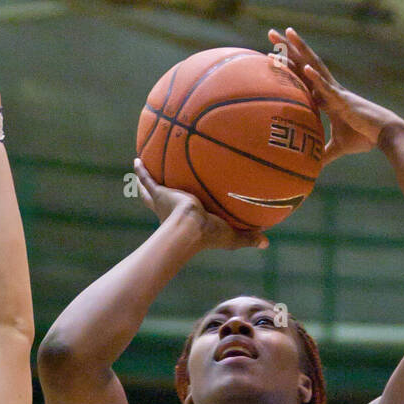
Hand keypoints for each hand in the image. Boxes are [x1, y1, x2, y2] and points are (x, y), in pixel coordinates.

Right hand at [132, 159, 267, 249]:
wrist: (191, 229)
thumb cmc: (209, 235)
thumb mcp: (231, 236)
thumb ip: (248, 237)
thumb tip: (267, 243)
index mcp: (185, 218)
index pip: (184, 214)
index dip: (183, 210)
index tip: (180, 205)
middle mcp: (171, 209)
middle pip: (159, 200)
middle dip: (155, 194)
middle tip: (153, 184)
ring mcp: (164, 200)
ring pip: (151, 188)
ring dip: (146, 178)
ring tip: (142, 164)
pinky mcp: (160, 193)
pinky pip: (148, 179)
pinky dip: (141, 171)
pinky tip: (137, 159)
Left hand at [268, 27, 403, 162]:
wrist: (384, 135)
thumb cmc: (364, 137)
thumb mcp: (339, 147)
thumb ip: (325, 153)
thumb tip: (313, 166)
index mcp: (326, 97)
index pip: (303, 77)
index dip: (288, 65)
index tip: (271, 54)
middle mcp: (329, 89)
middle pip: (305, 63)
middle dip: (288, 47)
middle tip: (271, 32)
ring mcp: (336, 92)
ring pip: (315, 66)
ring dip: (301, 50)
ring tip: (287, 33)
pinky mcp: (344, 101)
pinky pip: (328, 88)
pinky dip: (316, 78)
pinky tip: (306, 67)